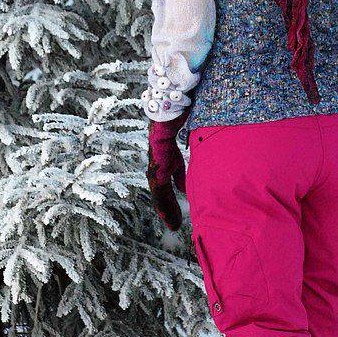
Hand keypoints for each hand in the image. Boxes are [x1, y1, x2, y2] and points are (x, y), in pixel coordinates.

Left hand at [146, 113, 187, 230]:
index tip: (175, 215)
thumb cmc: (175, 126)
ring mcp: (154, 165)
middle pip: (160, 192)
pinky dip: (165, 204)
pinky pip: (160, 188)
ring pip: (158, 193)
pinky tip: (170, 212)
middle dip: (167, 209)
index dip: (169, 201)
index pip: (165, 185)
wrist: (169, 111)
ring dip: (166, 210)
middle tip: (174, 225)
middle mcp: (156, 165)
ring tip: (173, 225)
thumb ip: (181, 170)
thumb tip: (183, 189)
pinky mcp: (157, 165)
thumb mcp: (182, 150)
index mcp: (163, 162)